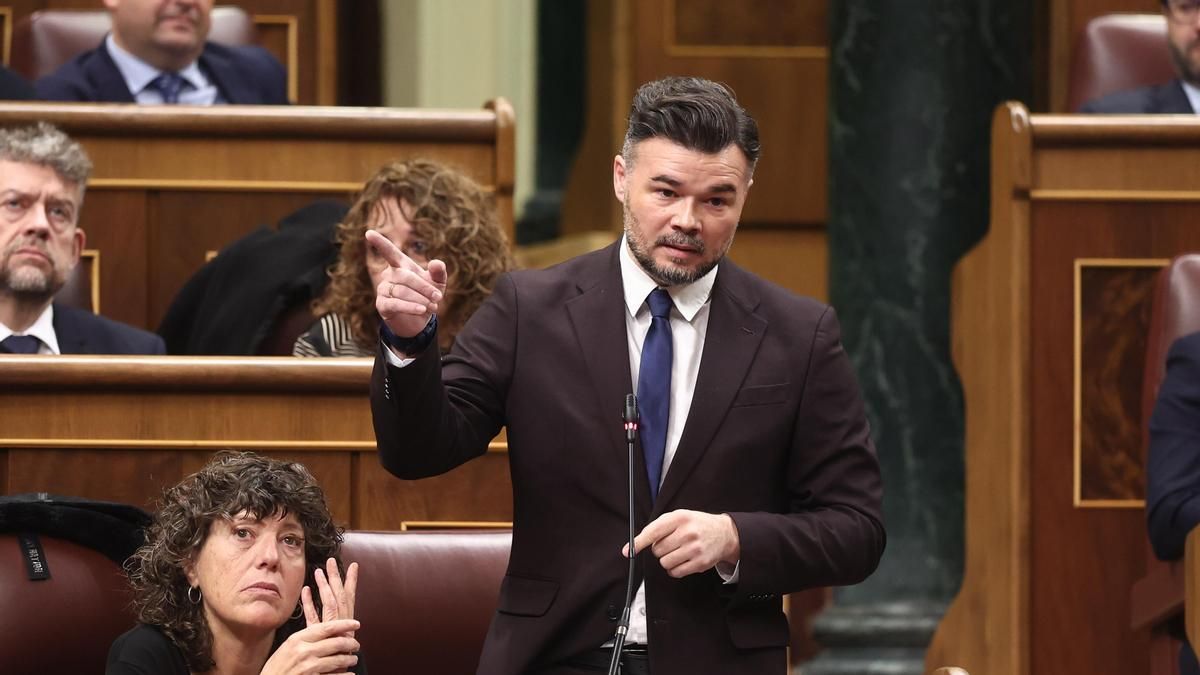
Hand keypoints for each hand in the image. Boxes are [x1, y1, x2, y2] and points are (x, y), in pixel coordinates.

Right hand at [259, 618, 360, 674]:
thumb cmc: (277, 667)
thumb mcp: (287, 647)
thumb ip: (305, 637)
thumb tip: (326, 629)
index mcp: (297, 639)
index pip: (327, 627)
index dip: (345, 625)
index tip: (356, 623)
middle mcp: (304, 652)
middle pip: (336, 643)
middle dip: (350, 643)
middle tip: (356, 644)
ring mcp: (309, 667)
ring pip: (338, 660)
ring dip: (349, 659)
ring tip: (353, 659)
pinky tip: (349, 674)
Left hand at [302, 559, 358, 636]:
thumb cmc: (336, 659)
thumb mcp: (342, 640)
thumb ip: (338, 624)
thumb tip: (335, 607)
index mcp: (348, 623)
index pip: (350, 598)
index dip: (352, 581)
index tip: (353, 566)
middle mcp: (342, 624)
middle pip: (340, 596)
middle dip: (336, 577)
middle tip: (331, 561)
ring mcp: (332, 630)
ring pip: (330, 603)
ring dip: (325, 586)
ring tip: (318, 571)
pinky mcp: (319, 637)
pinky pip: (313, 617)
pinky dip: (309, 603)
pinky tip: (306, 590)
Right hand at [366, 229, 447, 338]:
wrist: (420, 321)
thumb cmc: (427, 296)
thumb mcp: (437, 283)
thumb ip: (438, 272)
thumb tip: (437, 263)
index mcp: (401, 265)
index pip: (389, 252)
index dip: (380, 243)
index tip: (368, 232)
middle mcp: (389, 275)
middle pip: (405, 276)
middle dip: (424, 287)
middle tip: (438, 297)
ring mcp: (383, 290)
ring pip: (401, 291)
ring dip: (420, 299)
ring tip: (433, 306)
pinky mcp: (382, 305)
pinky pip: (395, 304)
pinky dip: (410, 307)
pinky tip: (421, 311)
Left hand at [622, 509, 740, 577]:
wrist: (725, 534)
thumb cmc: (697, 524)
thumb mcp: (680, 516)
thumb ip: (659, 526)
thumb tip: (637, 542)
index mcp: (680, 518)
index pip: (653, 531)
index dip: (638, 542)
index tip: (628, 551)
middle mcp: (688, 532)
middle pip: (657, 550)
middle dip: (660, 549)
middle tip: (671, 544)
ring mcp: (694, 549)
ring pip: (665, 563)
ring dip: (667, 560)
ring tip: (678, 552)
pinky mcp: (700, 563)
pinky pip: (675, 572)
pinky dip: (675, 569)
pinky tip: (683, 560)